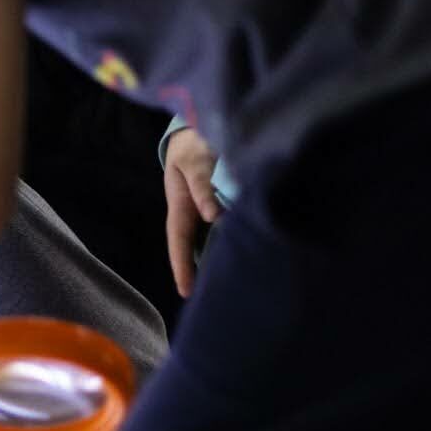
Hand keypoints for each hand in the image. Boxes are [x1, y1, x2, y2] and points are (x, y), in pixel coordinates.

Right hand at [163, 126, 224, 297]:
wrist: (200, 129)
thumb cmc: (194, 145)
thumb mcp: (194, 160)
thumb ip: (202, 185)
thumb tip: (212, 215)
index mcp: (181, 206)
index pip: (179, 241)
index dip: (181, 267)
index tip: (186, 292)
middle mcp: (194, 213)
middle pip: (195, 248)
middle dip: (200, 274)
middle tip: (209, 302)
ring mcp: (209, 211)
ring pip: (213, 241)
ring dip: (219, 262)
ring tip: (232, 286)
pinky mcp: (227, 206)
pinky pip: (231, 230)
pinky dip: (237, 244)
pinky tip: (250, 256)